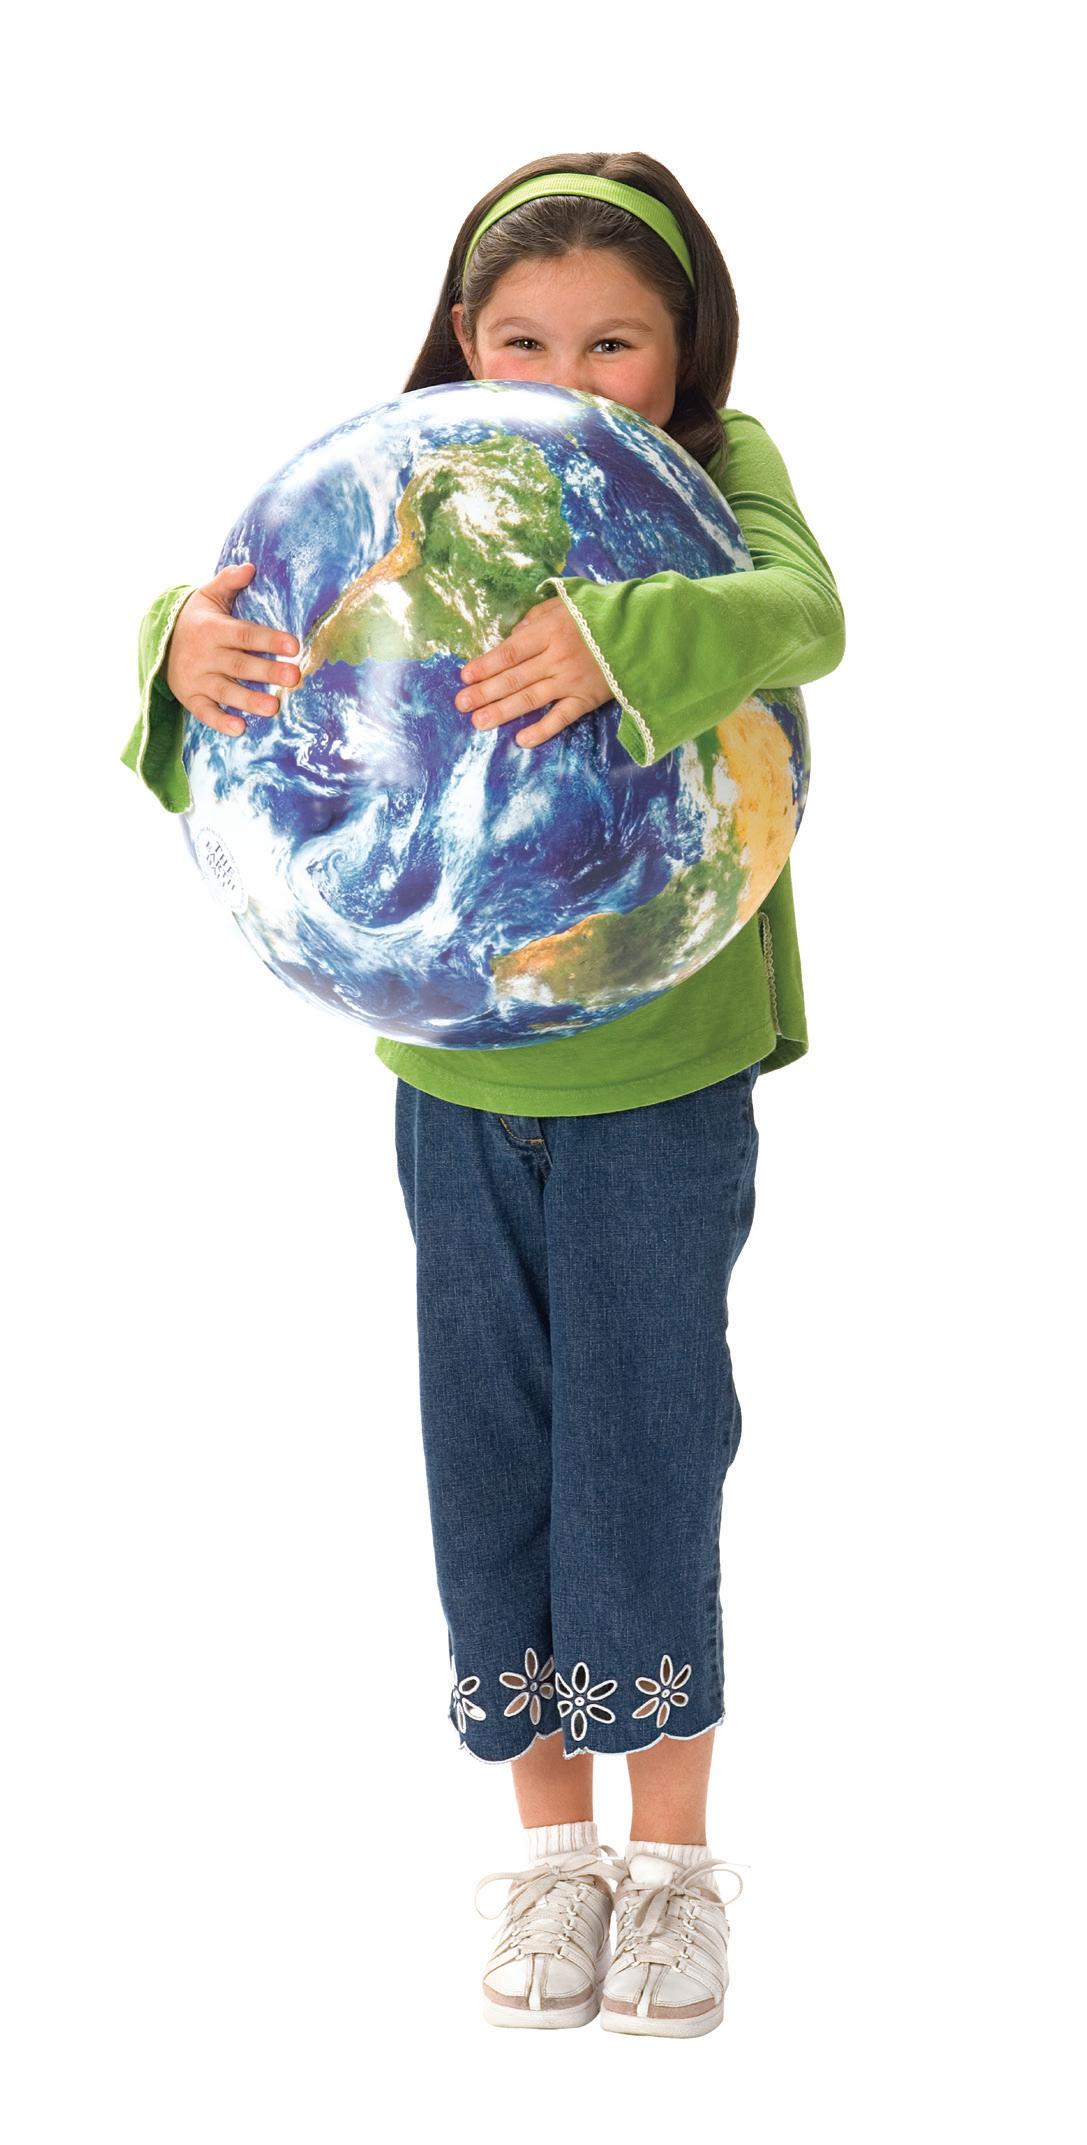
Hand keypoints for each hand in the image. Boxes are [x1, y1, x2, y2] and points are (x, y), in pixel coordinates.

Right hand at [165, 562, 300, 736]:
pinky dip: (220, 722)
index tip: (293, 645)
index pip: (244, 634)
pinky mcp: (191, 698)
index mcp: (213, 629)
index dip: (268, 640)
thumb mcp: (208, 596)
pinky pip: (205, 713)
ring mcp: (197, 678)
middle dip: (267, 672)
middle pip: (240, 665)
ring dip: (249, 701)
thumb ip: (228, 581)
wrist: (160, 642)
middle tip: (294, 677)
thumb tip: (250, 567)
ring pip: (225, 691)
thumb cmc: (197, 619)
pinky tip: (240, 729)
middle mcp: (205, 655)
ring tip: (274, 707)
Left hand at [455, 595, 611, 747]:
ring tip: (479, 722)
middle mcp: (557, 657)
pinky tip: (521, 740)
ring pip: (530, 698)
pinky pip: (561, 718)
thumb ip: (535, 620)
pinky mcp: (587, 699)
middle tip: (461, 704)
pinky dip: (542, 730)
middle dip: (484, 692)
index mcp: (550, 631)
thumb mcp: (565, 605)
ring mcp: (572, 681)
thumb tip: (510, 637)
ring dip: (502, 711)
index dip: (485, 665)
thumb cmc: (599, 614)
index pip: (510, 652)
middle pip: (514, 678)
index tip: (464, 676)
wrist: (642, 630)